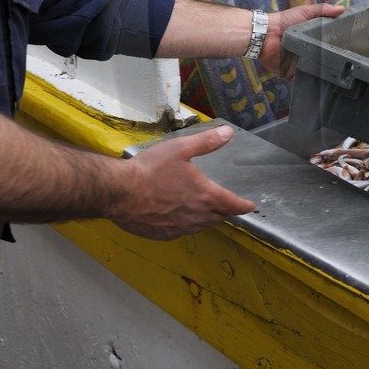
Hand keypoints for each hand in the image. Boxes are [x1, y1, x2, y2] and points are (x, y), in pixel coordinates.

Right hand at [111, 123, 255, 239]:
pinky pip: (182, 231)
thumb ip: (207, 142)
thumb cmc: (150, 170)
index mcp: (205, 196)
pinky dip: (186, 224)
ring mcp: (180, 228)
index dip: (243, 205)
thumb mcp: (180, 149)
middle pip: (218, 217)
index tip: (250, 205)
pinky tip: (180, 217)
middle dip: (225, 210)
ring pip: (201, 226)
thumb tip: (228, 133)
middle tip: (227, 204)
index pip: (233, 204)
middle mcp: (196, 216)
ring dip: (207, 219)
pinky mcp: (163, 235)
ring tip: (206, 211)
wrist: (118, 192)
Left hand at [262, 3, 344, 79]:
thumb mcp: (305, 12)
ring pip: (314, 74)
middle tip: (346, 70)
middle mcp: (307, 54)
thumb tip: (343, 9)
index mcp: (311, 41)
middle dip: (331, 66)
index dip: (337, 49)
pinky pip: (301, 83)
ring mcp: (299, 66)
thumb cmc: (284, 21)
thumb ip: (323, 10)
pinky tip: (320, 88)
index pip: (327, 47)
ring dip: (322, 77)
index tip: (351, 53)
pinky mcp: (291, 75)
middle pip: (322, 63)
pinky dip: (308, 86)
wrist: (265, 34)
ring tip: (337, 81)